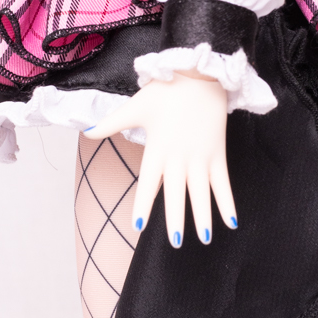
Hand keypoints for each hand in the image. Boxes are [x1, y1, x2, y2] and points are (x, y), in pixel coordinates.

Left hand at [87, 72, 236, 245]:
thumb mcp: (135, 107)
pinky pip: (223, 182)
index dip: (144, 205)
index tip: (138, 227)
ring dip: (204, 216)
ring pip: (202, 192)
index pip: (149, 184)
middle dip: (177, 218)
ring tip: (205, 239)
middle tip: (176, 242)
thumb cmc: (164, 92)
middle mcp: (179, 157)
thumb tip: (86, 131)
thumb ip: (110, 123)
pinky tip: (231, 222)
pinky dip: (227, 201)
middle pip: (177, 193)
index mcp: (157, 149)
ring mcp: (200, 156)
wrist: (198, 75)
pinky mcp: (217, 153)